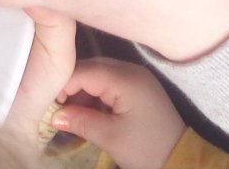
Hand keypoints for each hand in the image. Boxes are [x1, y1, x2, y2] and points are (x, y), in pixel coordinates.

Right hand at [7, 14, 187, 168]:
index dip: (62, 84)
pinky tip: (87, 112)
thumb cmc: (146, 149)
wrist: (181, 160)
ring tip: (69, 113)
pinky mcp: (138, 87)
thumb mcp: (110, 137)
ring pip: (98, 75)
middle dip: (70, 86)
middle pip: (90, 69)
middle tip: (55, 107)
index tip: (46, 102)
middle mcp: (131, 70)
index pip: (84, 71)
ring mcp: (136, 77)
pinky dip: (95, 95)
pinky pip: (109, 83)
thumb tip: (54, 115)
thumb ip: (80, 121)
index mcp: (125, 78)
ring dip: (82, 92)